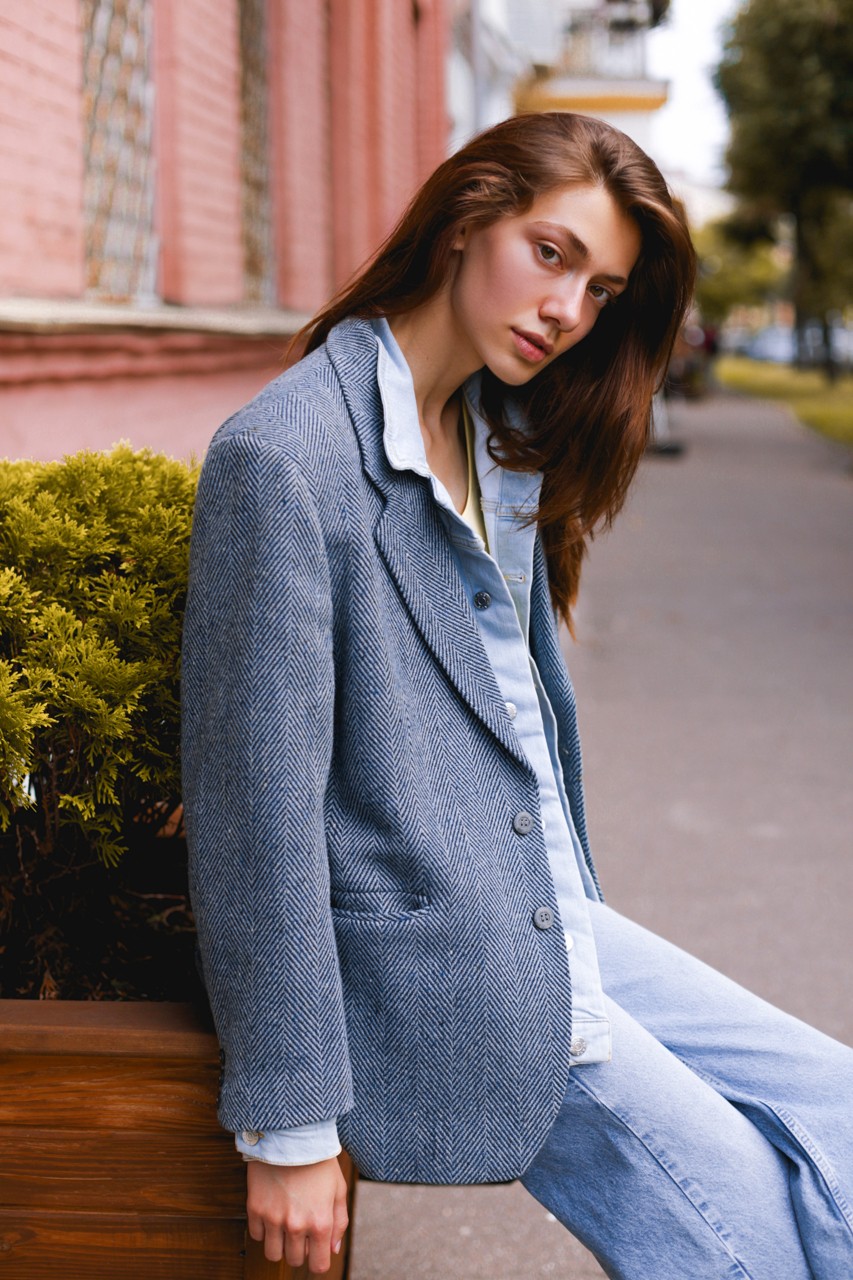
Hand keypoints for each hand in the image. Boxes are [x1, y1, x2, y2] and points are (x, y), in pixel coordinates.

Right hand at [246, 1156, 348, 1273]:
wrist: (292, 1134)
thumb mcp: (338, 1188)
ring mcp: (273, 1219)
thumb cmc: (319, 1159)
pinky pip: (256, 1235)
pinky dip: (263, 1228)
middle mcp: (296, 1226)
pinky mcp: (255, 1208)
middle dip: (299, 1249)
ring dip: (279, 1243)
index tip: (316, 1250)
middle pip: (294, 1260)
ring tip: (284, 1222)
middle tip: (300, 1227)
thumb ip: (339, 1222)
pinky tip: (272, 1210)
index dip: (318, 1260)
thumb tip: (332, 1249)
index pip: (318, 1265)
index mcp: (320, 1223)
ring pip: (273, 1254)